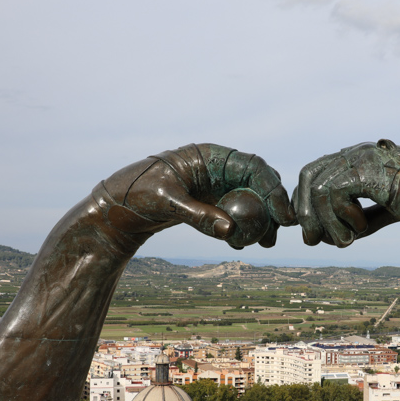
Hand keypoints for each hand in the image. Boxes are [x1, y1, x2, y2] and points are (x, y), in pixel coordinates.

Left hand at [101, 143, 295, 247]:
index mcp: (209, 156)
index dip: (272, 189)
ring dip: (260, 220)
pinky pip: (233, 213)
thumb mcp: (167, 203)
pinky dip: (241, 228)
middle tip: (280, 230)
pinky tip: (241, 245)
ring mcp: (213, 186)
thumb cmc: (137, 195)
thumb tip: (230, 229)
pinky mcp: (207, 203)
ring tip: (264, 243)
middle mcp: (216, 168)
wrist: (117, 209)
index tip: (282, 214)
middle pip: (256, 183)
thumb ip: (198, 215)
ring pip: (248, 200)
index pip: (253, 167)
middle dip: (272, 206)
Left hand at [292, 139, 399, 247]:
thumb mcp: (379, 212)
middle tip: (313, 241)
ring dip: (327, 223)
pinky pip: (332, 193)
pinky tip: (360, 230)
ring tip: (346, 241)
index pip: (314, 172)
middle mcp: (356, 152)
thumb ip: (353, 217)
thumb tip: (323, 236)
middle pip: (309, 176)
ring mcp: (361, 157)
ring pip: (318, 189)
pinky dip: (340, 218)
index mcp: (357, 158)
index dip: (303, 201)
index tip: (309, 229)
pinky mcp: (367, 169)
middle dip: (306, 213)